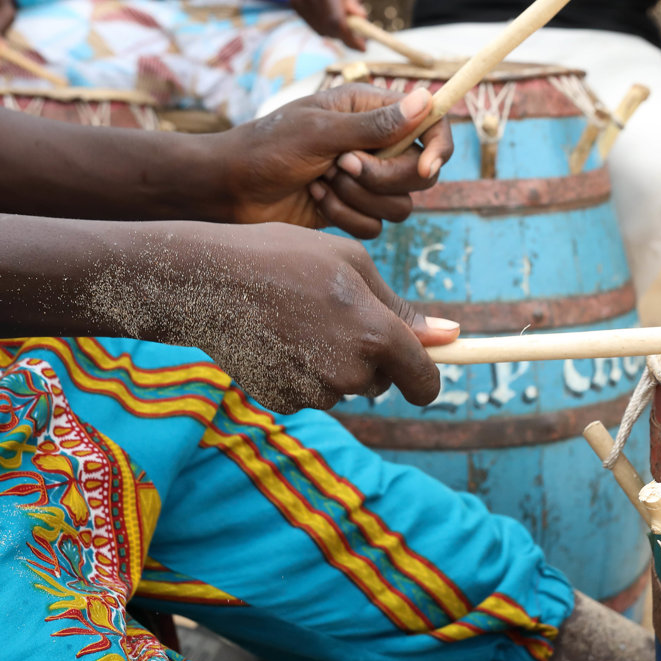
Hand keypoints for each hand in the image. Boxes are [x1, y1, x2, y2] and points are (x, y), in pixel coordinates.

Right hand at [137, 220, 458, 412]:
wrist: (209, 281)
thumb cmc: (285, 258)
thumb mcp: (352, 264)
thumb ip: (402, 309)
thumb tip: (451, 336)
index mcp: (375, 335)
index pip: (424, 382)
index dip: (427, 378)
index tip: (420, 371)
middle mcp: (350, 373)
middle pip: (381, 382)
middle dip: (371, 358)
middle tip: (333, 315)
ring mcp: (314, 393)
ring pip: (344, 386)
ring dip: (335, 363)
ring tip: (298, 320)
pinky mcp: (284, 402)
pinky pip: (311, 392)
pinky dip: (303, 372)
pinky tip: (278, 339)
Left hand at [224, 84, 453, 236]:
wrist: (230, 188)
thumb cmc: (268, 148)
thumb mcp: (320, 131)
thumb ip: (375, 124)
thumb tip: (427, 100)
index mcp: (372, 111)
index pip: (430, 125)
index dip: (437, 147)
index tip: (425, 168)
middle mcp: (375, 145)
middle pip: (420, 174)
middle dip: (383, 178)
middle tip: (342, 166)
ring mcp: (364, 182)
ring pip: (400, 206)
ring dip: (358, 199)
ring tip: (321, 181)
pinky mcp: (351, 211)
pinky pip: (375, 227)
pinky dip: (345, 218)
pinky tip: (315, 199)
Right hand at [291, 0, 369, 48]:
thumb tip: (359, 17)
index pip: (335, 18)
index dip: (349, 37)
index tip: (363, 47)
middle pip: (327, 26)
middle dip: (346, 37)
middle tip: (362, 38)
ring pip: (320, 28)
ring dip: (337, 32)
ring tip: (351, 22)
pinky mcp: (294, 2)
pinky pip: (314, 24)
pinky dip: (327, 26)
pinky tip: (336, 15)